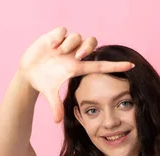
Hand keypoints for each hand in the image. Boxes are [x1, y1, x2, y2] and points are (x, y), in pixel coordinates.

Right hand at [19, 26, 134, 122]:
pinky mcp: (54, 36)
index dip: (116, 66)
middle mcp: (74, 54)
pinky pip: (62, 31)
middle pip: (91, 44)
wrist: (28, 72)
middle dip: (87, 48)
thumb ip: (55, 105)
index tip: (132, 65)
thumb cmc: (43, 82)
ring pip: (77, 36)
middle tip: (76, 56)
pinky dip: (58, 37)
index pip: (101, 65)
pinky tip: (51, 46)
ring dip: (69, 43)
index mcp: (77, 67)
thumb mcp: (49, 93)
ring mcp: (65, 45)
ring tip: (57, 52)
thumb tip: (56, 121)